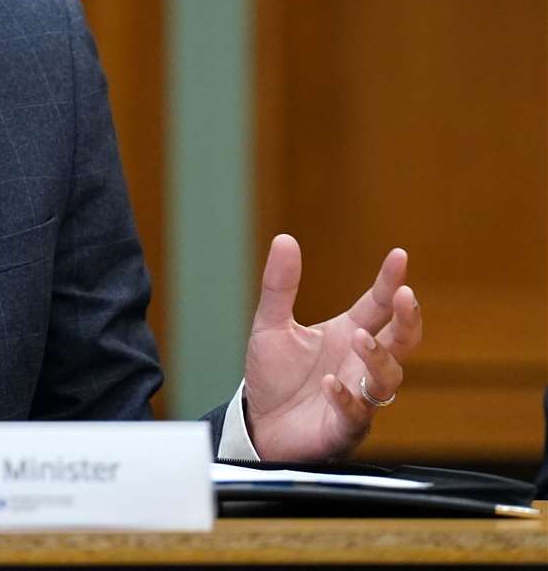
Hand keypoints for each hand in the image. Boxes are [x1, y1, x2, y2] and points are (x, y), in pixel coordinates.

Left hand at [243, 234, 422, 460]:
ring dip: (378, 357)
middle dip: (408, 320)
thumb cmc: (273, 375)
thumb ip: (280, 285)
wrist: (259, 424)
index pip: (378, 305)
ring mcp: (358, 396)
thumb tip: (285, 238)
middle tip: (405, 297)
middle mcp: (360, 363)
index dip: (390, 281)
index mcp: (348, 333)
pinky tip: (331, 384)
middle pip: (401, 341)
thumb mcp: (270, 325)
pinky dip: (346, 398)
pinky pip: (355, 414)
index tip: (399, 256)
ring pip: (387, 379)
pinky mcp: (343, 427)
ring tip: (360, 338)